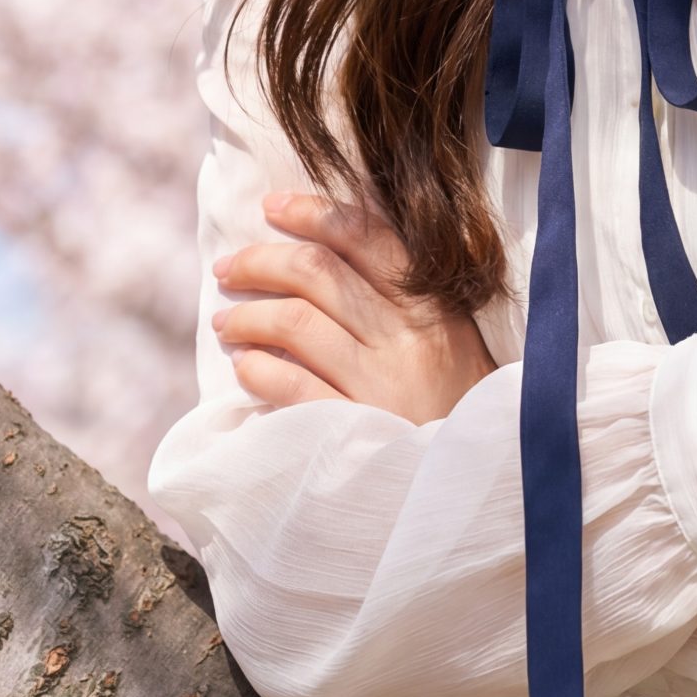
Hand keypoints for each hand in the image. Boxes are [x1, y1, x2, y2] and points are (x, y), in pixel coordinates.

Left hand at [210, 188, 499, 423]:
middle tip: (228, 268)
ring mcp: (380, 384)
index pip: (367, 236)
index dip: (312, 212)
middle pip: (319, 271)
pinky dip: (258, 370)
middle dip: (262, 260)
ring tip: (225, 322)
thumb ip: (407, 302)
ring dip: (249, 316)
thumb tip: (333, 253)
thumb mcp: (451, 344)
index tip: (272, 207)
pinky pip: (290, 387)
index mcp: (431, 306)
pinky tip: (245, 368)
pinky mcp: (355, 430)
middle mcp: (407, 337)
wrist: (471, 489)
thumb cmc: (456, 410)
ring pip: (296, 322)